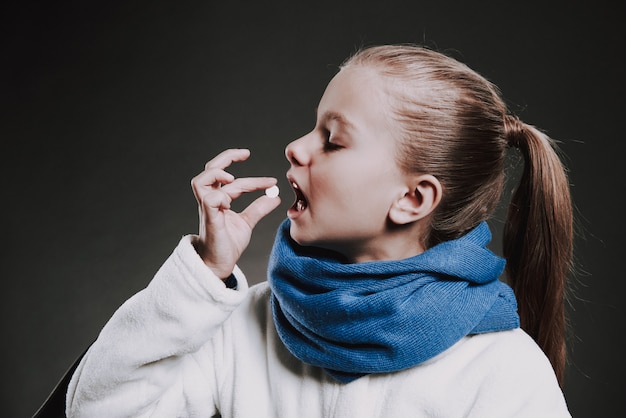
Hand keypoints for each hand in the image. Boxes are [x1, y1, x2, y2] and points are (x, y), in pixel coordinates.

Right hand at [191, 149, 280, 277]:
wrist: (219, 264)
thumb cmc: (227, 243)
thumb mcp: (247, 222)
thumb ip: (258, 209)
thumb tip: (274, 197)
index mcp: (219, 199)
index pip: (233, 180)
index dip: (254, 179)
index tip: (272, 182)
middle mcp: (210, 201)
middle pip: (210, 169)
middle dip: (226, 157)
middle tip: (246, 154)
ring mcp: (208, 209)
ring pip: (201, 180)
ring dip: (217, 173)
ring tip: (233, 177)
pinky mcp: (210, 219)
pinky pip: (208, 200)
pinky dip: (220, 195)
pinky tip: (231, 202)